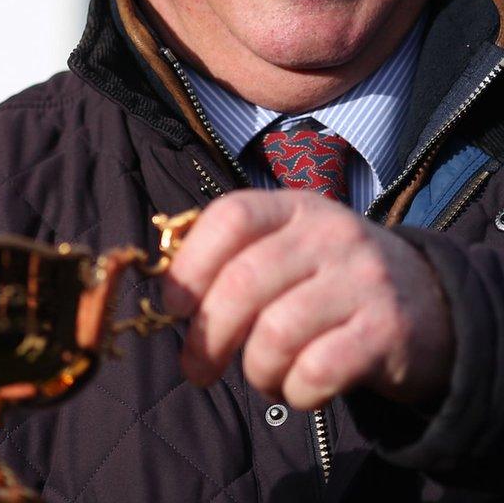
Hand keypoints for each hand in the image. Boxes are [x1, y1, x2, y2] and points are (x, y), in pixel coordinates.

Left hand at [162, 190, 453, 408]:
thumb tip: (167, 295)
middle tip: (196, 369)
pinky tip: (297, 390)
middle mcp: (330, 235)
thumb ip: (233, 259)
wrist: (433, 304)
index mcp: (294, 208)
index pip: (231, 217)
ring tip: (261, 378)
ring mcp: (363, 280)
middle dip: (207, 337)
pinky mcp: (388, 331)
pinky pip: (319, 369)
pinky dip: (295, 391)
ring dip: (255, 369)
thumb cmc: (329, 281)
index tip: (174, 307)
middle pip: (243, 283)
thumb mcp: (288, 249)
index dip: (191, 264)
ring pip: (277, 333)